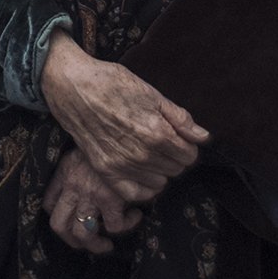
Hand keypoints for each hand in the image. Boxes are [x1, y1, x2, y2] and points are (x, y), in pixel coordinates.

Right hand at [39, 34, 208, 201]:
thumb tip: (203, 136)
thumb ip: (180, 118)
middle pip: (176, 169)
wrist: (74, 87)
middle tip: (162, 141)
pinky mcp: (106, 171)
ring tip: (150, 153)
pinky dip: (143, 187)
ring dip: (160, 170)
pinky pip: (135, 194)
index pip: (189, 155)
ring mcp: (122, 165)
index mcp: (157, 133)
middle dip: (175, 156)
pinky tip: (142, 172)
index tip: (179, 137)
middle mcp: (142, 154)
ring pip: (159, 182)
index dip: (188, 145)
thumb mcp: (152, 94)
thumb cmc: (113, 84)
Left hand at [47, 147, 142, 253]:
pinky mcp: (110, 199)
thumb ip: (82, 167)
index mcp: (64, 172)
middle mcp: (72, 186)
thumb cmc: (109, 137)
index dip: (57, 215)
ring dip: (96, 245)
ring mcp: (90, 194)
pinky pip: (114, 226)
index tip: (71, 219)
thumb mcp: (86, 148)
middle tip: (87, 244)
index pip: (48, 202)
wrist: (123, 131)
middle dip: (72, 241)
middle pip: (59, 225)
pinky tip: (135, 216)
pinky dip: (126, 226)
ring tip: (108, 244)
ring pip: (83, 234)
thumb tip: (91, 183)